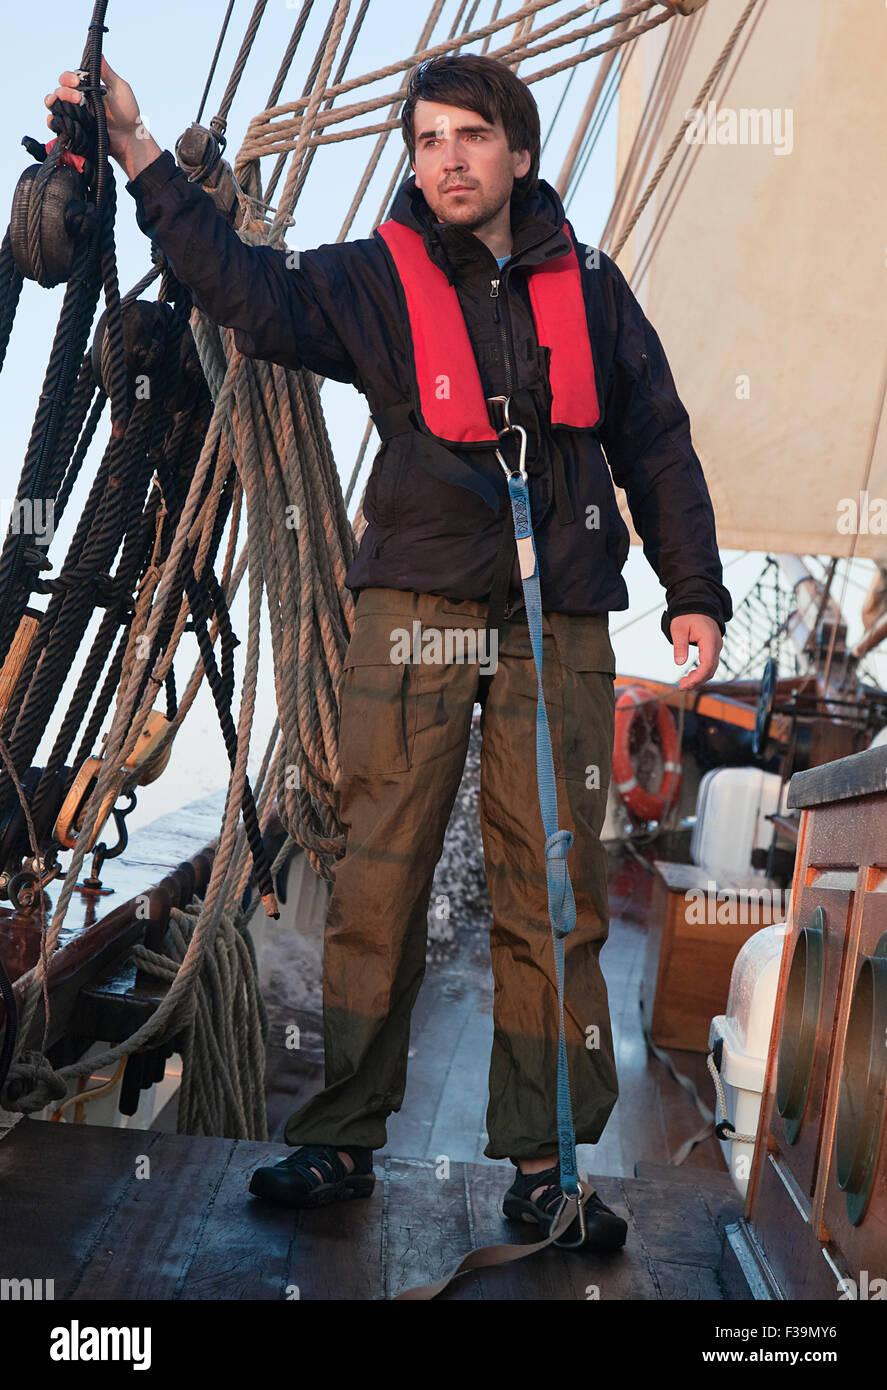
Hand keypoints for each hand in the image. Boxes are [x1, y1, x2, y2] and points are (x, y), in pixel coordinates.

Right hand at [44, 57, 159, 177]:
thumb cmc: (127, 113)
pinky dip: (52, 121)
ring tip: (63, 104)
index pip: (69, 79)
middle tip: (78, 97)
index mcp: (87, 89)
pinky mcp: (74, 130)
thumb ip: (107, 72)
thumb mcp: (119, 88)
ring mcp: (75, 115)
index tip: (77, 81)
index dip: (68, 78)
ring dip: (54, 101)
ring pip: (55, 104)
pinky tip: (55, 119)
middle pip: (60, 90)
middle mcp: (78, 101)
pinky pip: (57, 124)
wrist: (129, 138)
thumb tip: (98, 52)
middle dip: (64, 91)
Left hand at [670, 613, 721, 689]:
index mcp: (709, 640)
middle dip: (697, 681)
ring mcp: (716, 647)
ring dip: (699, 678)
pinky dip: (701, 673)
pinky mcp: (713, 649)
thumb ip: (680, 646)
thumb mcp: (679, 629)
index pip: (707, 664)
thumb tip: (679, 663)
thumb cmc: (687, 616)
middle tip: (681, 686)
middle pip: (710, 669)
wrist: (698, 605)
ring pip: (711, 669)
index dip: (697, 677)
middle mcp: (716, 645)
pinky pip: (710, 664)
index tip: (685, 684)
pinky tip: (691, 677)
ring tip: (683, 683)